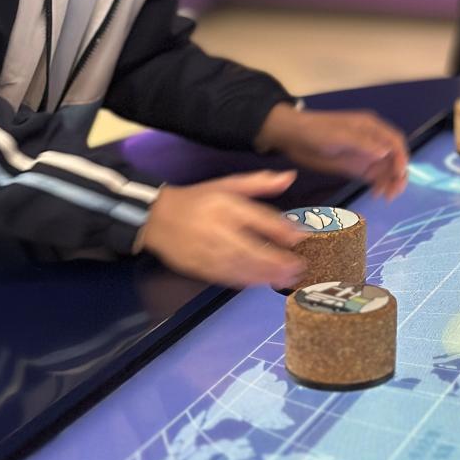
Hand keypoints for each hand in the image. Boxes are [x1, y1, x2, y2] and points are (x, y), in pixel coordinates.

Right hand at [140, 171, 305, 286]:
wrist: (157, 216)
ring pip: (240, 266)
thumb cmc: (199, 199)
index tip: (301, 237)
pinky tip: (261, 282)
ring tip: (287, 279)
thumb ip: (259, 182)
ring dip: (265, 274)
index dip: (281, 229)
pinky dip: (245, 281)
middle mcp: (218, 229)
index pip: (259, 218)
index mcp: (226, 205)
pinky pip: (225, 276)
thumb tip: (290, 177)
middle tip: (299, 267)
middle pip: (251, 248)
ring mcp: (207, 251)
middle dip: (276, 260)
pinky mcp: (198, 267)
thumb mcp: (228, 184)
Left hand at [254, 104, 408, 198]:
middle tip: (395, 191)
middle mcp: (372, 141)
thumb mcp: (339, 134)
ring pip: (386, 170)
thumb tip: (386, 153)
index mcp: (371, 127)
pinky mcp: (356, 167)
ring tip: (387, 197)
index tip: (400, 173)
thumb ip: (363, 143)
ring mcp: (364, 155)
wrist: (294, 137)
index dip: (401, 157)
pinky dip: (379, 186)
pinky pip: (374, 177)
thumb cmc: (316, 130)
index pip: (395, 141)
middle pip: (394, 157)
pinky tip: (376, 195)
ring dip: (390, 182)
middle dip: (398, 173)